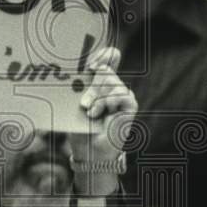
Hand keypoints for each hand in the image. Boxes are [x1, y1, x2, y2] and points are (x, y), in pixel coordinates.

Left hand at [69, 47, 136, 196]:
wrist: (89, 151)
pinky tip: (98, 113)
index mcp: (100, 82)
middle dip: (92, 85)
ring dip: (97, 98)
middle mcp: (113, 86)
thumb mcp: (76, 102)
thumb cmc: (80, 127)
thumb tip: (86, 65)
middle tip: (83, 103)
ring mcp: (123, 95)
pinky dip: (107, 103)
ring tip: (89, 112)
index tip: (90, 64)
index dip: (103, 55)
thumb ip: (82, 83)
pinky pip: (121, 94)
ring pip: (112, 82)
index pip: (108, 57)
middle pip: (106, 70)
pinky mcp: (130, 105)